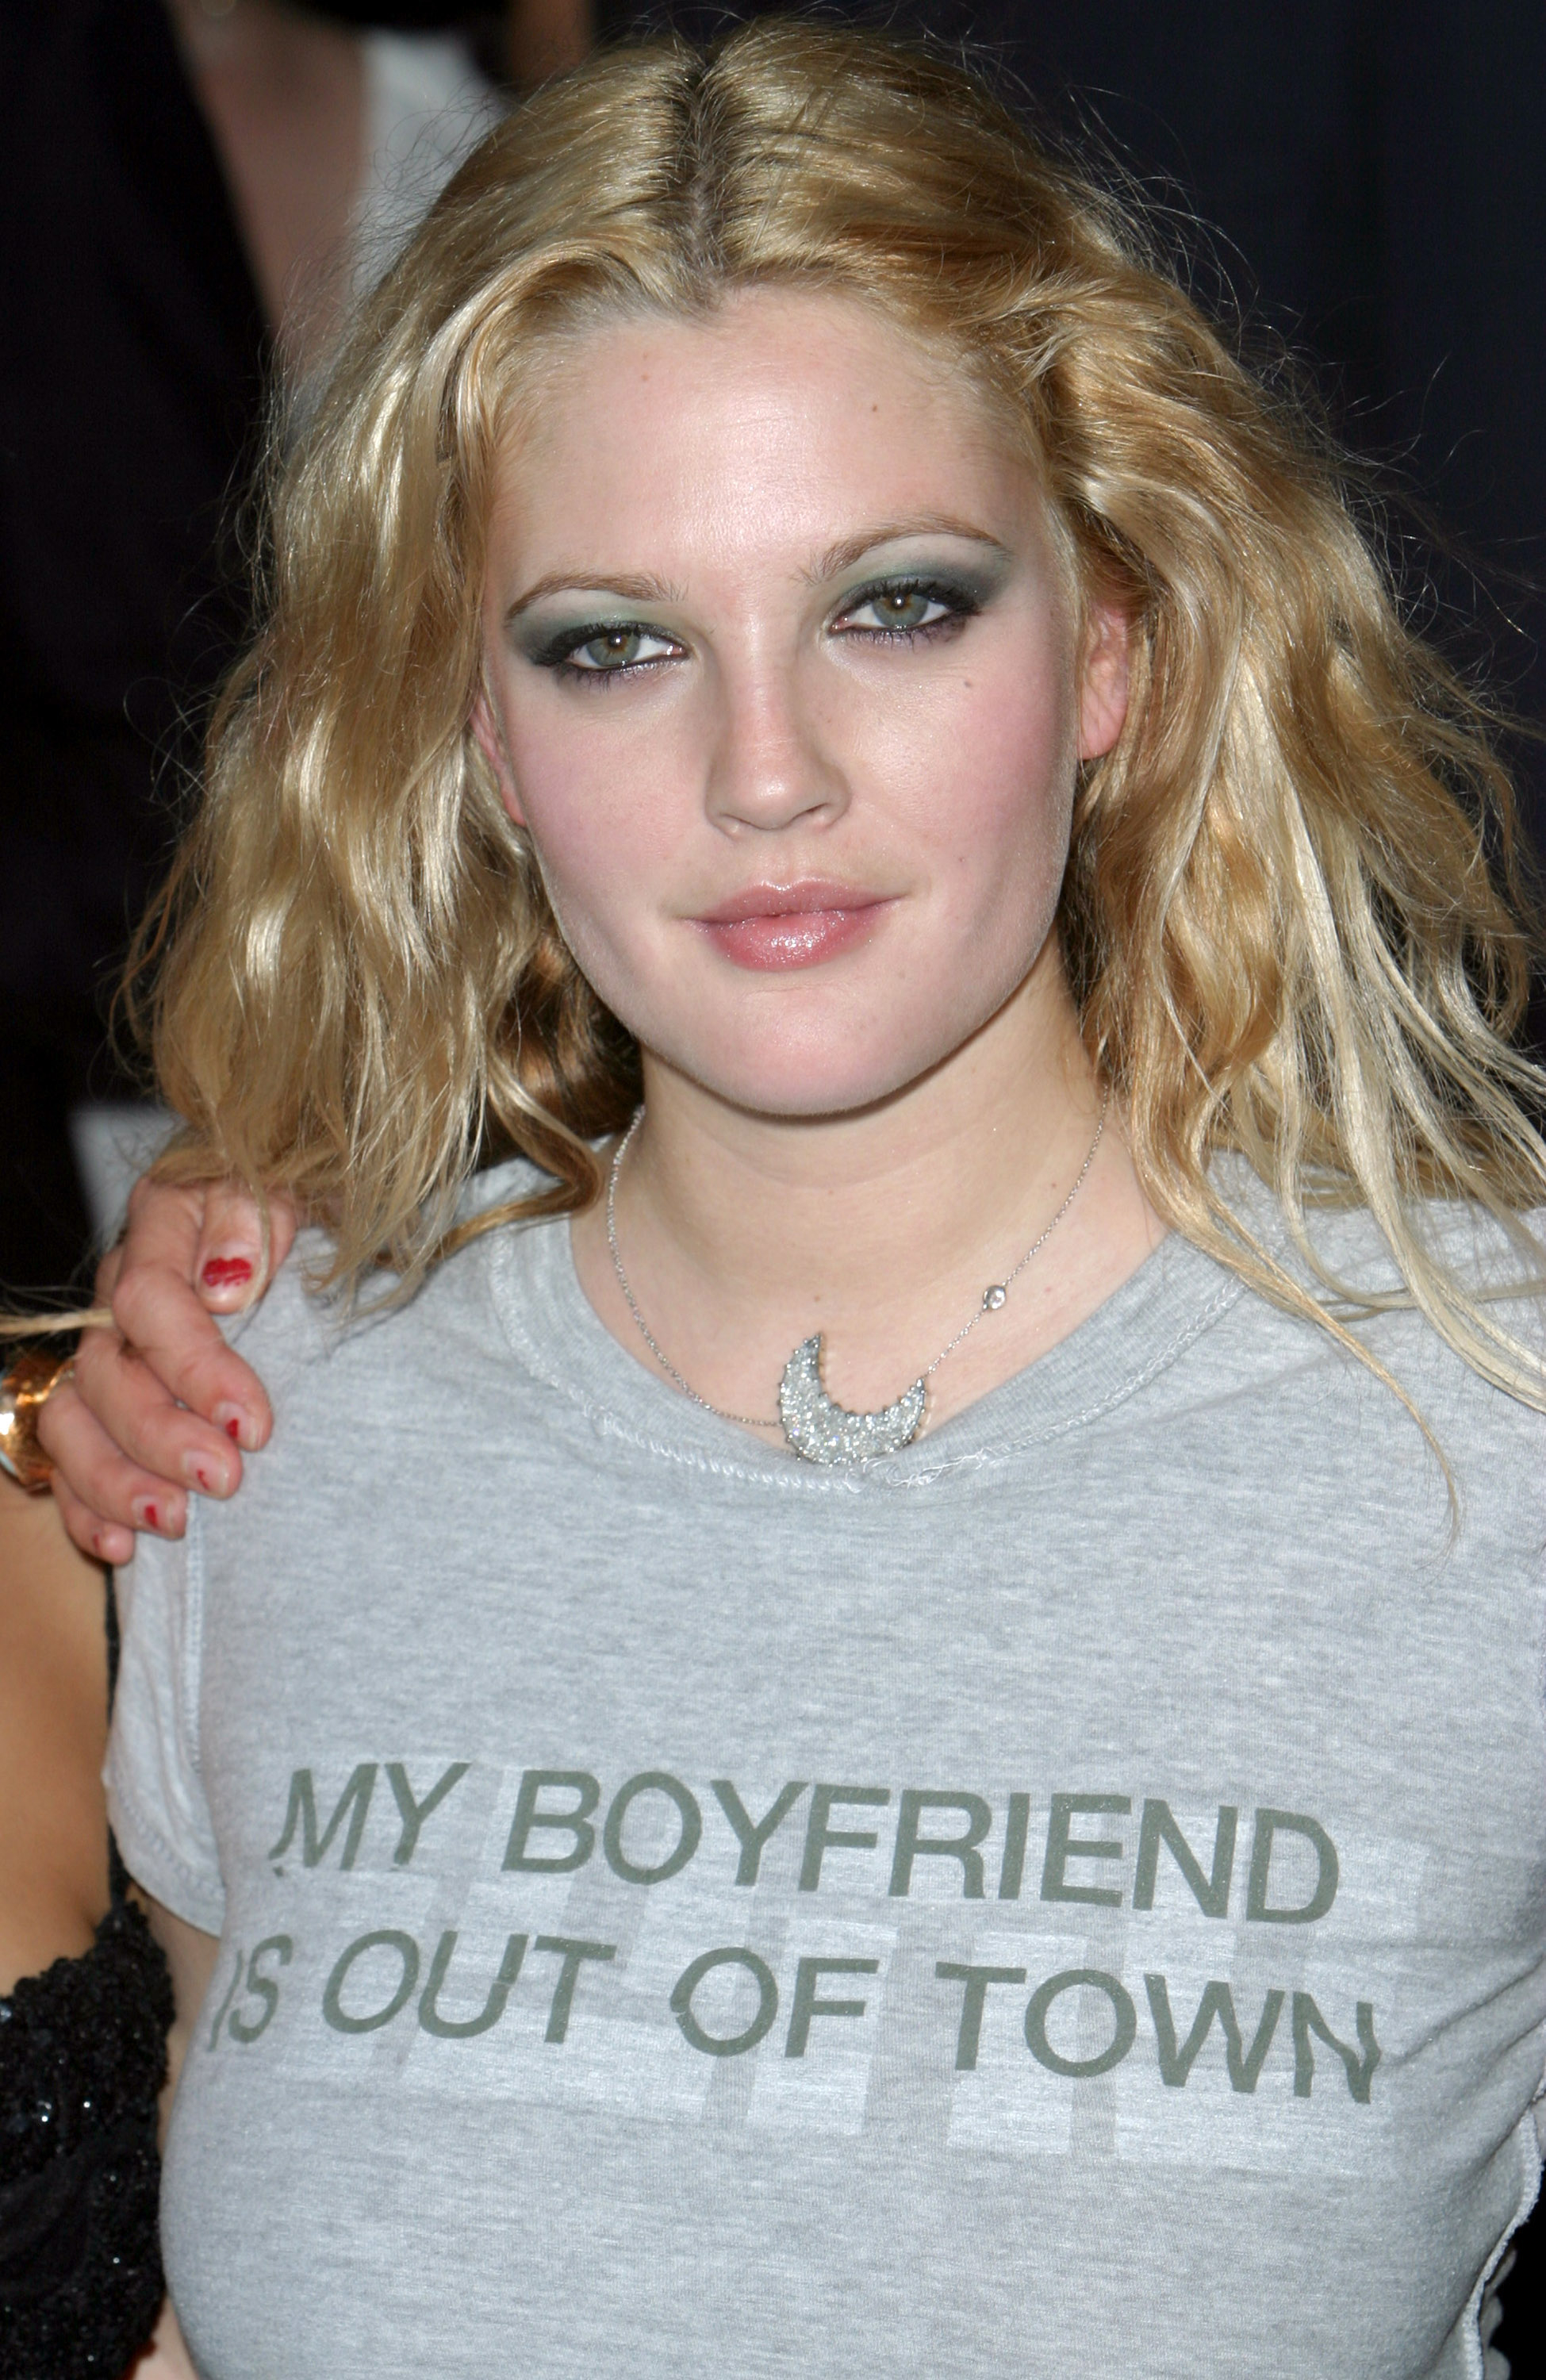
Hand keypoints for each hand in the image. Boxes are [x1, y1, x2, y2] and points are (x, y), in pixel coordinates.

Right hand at [39, 1177, 295, 1563]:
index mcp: (163, 1223)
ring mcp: (107, 1347)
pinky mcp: (104, 1400)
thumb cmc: (304, 1203)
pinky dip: (85, 1506)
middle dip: (161, 1436)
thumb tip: (227, 1282)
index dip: (197, 1368)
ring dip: (116, 1480)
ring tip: (172, 1522)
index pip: (150, 1300)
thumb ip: (252, 1216)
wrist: (302, 1219)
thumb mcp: (293, 1185)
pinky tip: (120, 1546)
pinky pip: (67, 1457)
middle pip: (108, 1371)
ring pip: (72, 1419)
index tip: (254, 1423)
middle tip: (224, 1481)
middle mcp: (120, 1291)